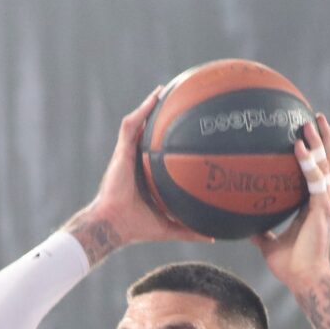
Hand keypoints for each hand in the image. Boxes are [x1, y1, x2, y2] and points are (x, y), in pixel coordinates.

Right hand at [69, 87, 213, 257]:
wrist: (116, 224)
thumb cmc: (137, 227)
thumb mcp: (169, 226)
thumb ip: (189, 229)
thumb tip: (213, 236)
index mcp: (146, 176)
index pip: (159, 154)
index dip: (169, 142)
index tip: (186, 133)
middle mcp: (137, 163)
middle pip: (148, 135)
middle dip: (160, 119)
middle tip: (177, 104)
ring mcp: (127, 156)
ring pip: (138, 126)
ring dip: (149, 108)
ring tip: (163, 92)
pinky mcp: (121, 152)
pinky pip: (131, 127)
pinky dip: (142, 111)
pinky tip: (154, 98)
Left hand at [252, 115, 329, 290]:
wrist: (304, 280)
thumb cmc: (291, 265)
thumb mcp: (268, 243)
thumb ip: (259, 231)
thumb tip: (242, 224)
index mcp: (313, 206)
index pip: (319, 173)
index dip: (318, 153)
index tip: (310, 133)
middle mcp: (322, 200)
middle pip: (329, 162)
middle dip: (325, 138)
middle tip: (316, 117)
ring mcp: (324, 203)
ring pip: (326, 165)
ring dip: (319, 142)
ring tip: (310, 122)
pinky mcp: (322, 209)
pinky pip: (315, 180)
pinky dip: (308, 162)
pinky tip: (298, 146)